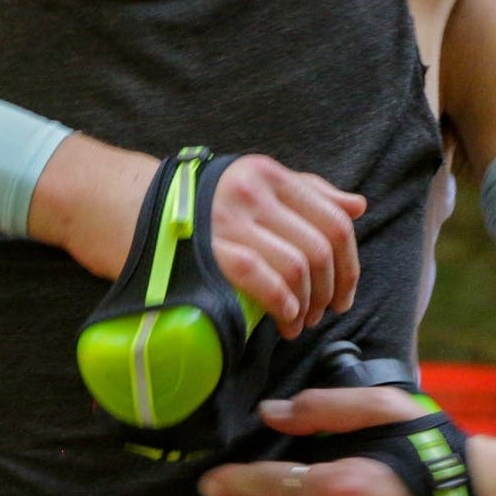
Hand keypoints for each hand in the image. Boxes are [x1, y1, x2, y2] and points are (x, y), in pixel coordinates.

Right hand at [205, 155, 365, 336]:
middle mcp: (254, 193)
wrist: (137, 207)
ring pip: (296, 267)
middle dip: (329, 290)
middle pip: (319, 249)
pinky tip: (283, 318)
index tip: (344, 292)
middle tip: (322, 312)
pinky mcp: (212, 250)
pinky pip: (262, 279)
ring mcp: (231, 222)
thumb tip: (358, 206)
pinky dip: (282, 304)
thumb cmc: (208, 201)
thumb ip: (310, 192)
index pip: (334, 220)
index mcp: (270, 175)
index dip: (349, 264)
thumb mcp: (258, 184)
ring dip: (306, 304)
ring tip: (299, 320)